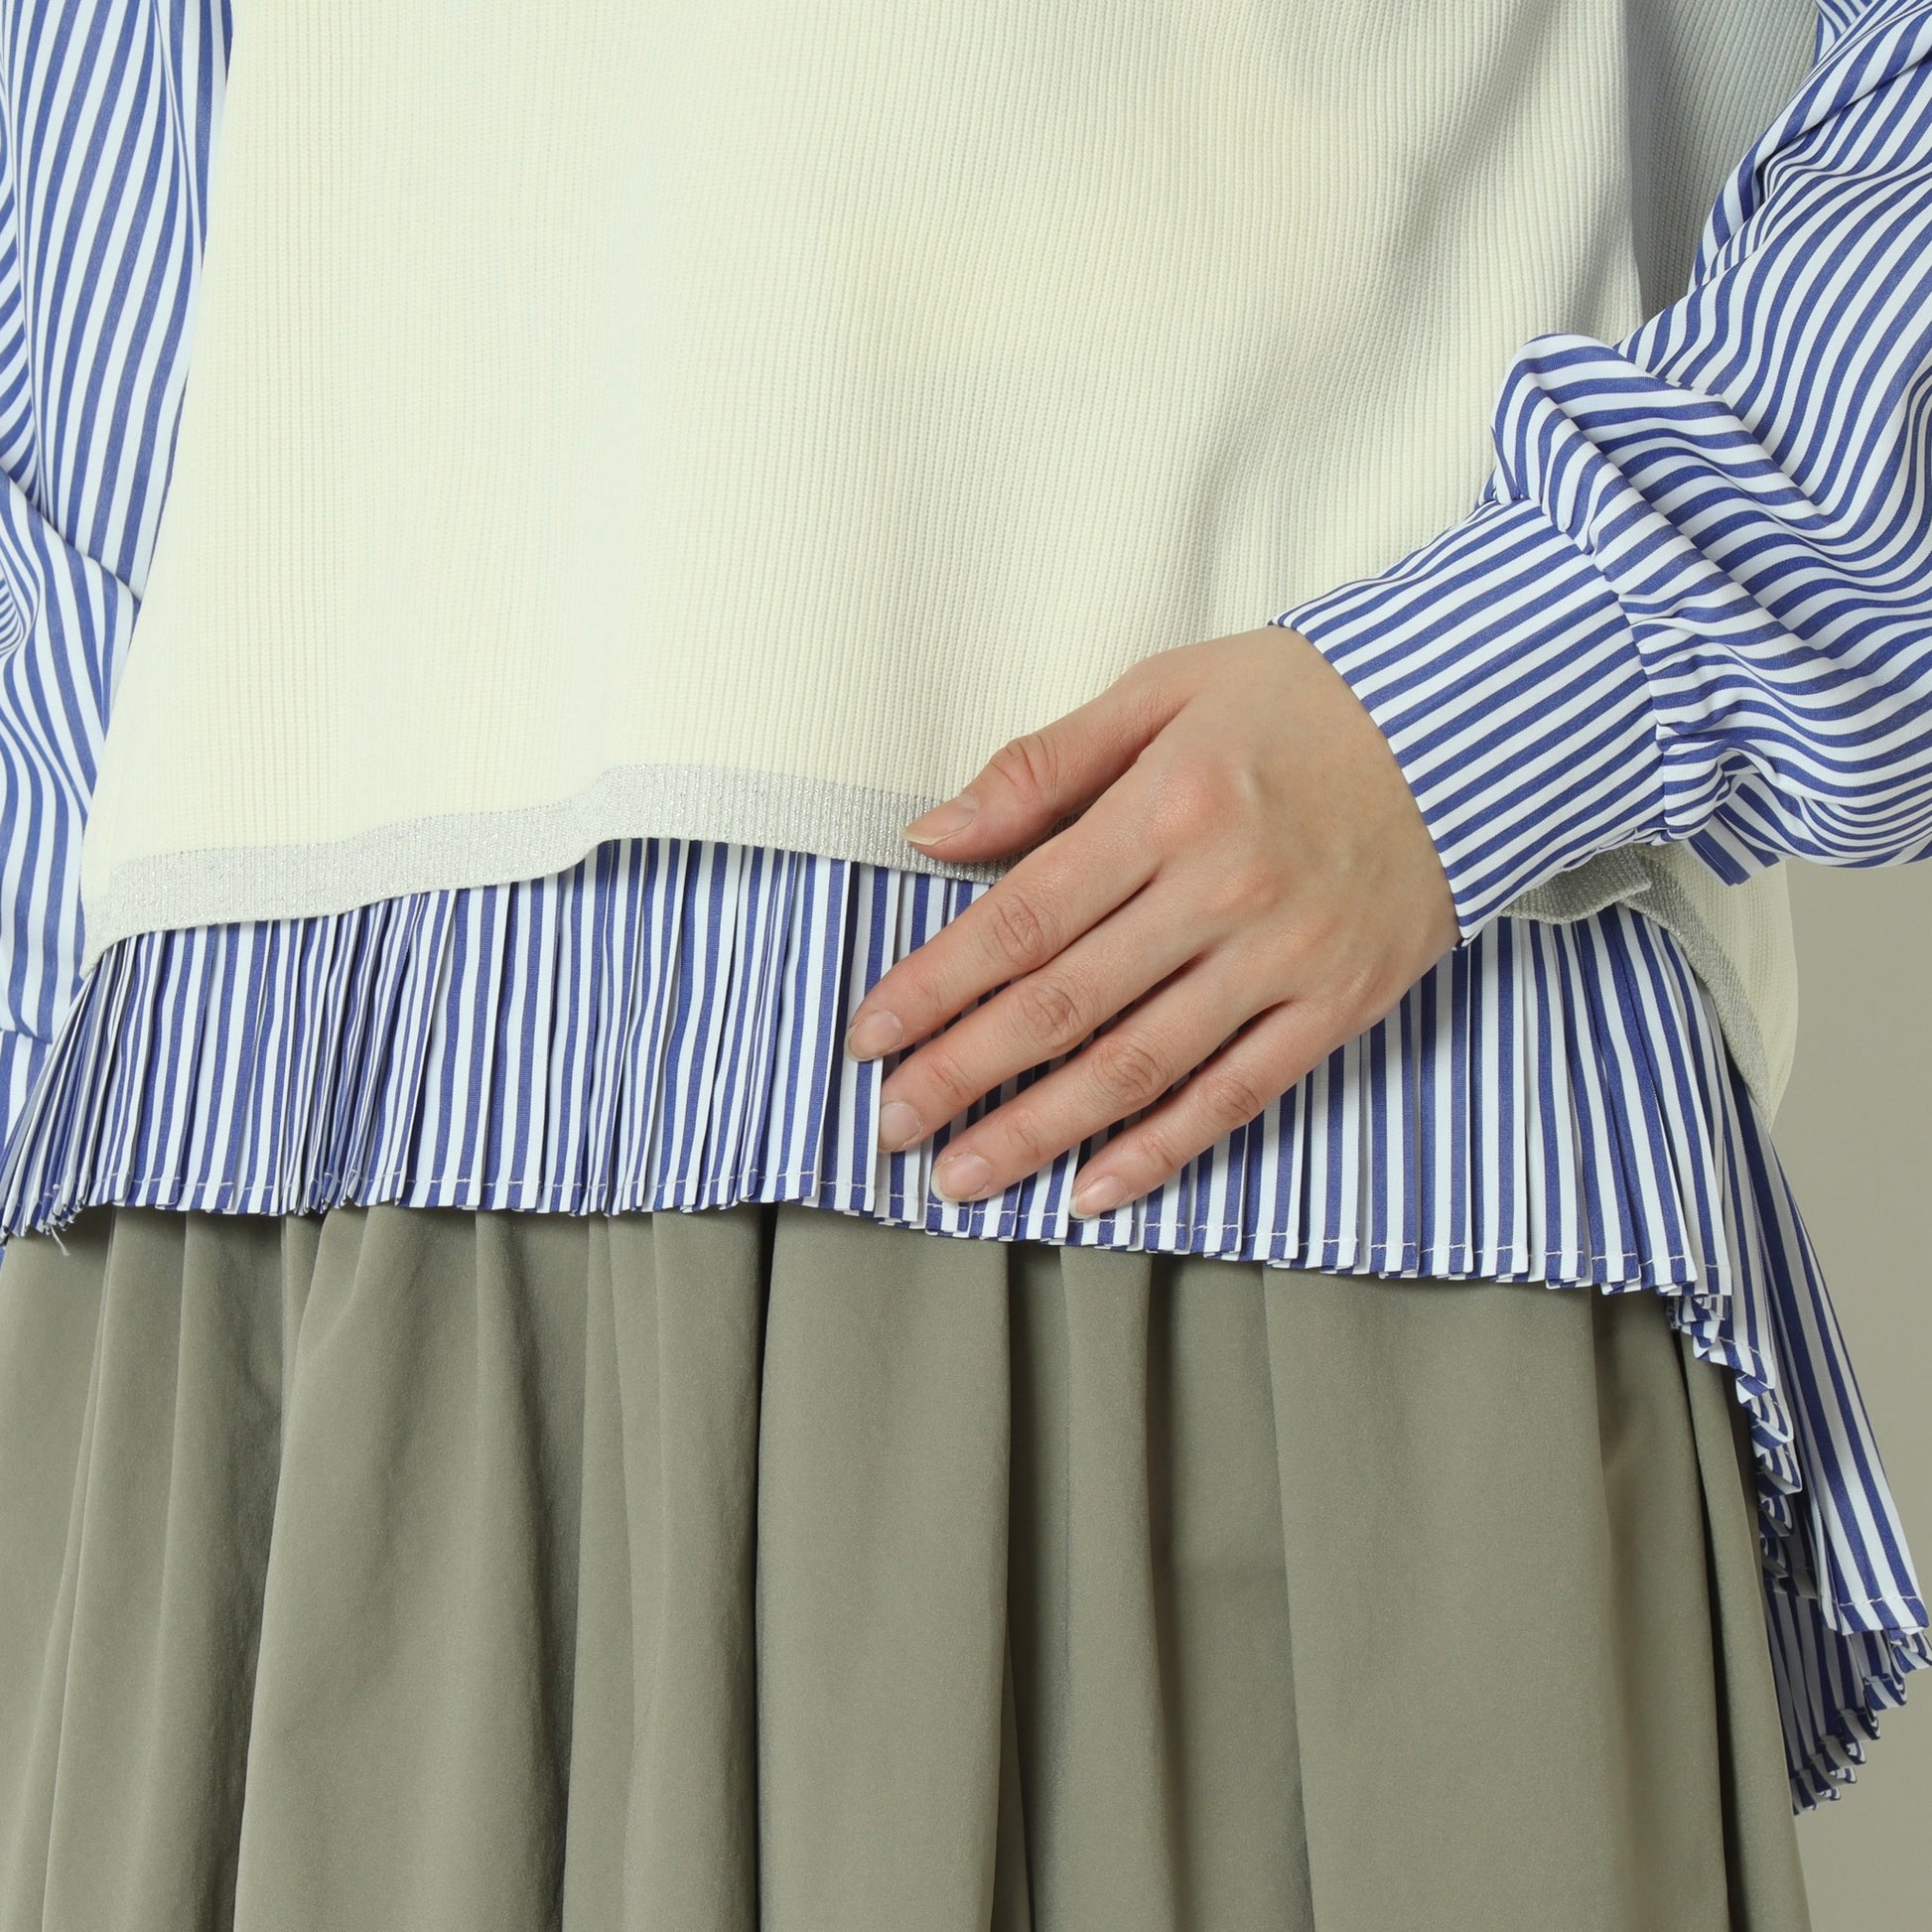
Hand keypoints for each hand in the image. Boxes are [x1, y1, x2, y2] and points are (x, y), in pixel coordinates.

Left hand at [842, 625, 1462, 1217]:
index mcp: (1168, 808)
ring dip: (1040, 1132)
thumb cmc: (1307, 702)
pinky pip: (1238, 1095)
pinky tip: (1094, 1189)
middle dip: (963, 1075)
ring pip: (1140, 1068)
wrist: (1473, 726)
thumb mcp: (1167, 690)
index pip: (1022, 919)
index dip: (937, 986)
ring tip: (963, 1178)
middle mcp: (1221, 893)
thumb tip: (934, 833)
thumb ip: (1045, 765)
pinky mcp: (1336, 1006)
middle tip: (891, 1127)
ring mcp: (1284, 959)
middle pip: (1064, 1007)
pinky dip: (1163, 1149)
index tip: (870, 1035)